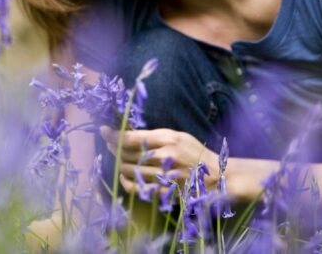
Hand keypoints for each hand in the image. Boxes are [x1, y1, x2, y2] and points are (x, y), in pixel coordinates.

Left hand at [100, 126, 218, 193]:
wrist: (218, 177)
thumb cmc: (197, 153)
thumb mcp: (180, 136)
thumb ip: (157, 136)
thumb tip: (131, 134)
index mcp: (168, 139)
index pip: (132, 137)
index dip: (114, 134)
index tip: (104, 130)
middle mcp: (164, 156)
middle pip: (128, 153)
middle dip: (114, 148)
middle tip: (109, 145)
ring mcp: (164, 175)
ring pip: (129, 169)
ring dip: (119, 163)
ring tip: (117, 159)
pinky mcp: (164, 191)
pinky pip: (137, 188)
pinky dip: (126, 182)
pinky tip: (124, 177)